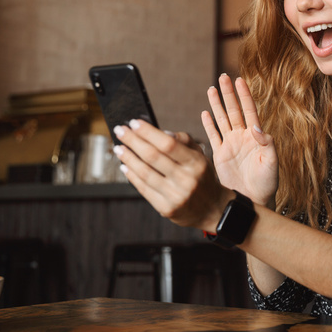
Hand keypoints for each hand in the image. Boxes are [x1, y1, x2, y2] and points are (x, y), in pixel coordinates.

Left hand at [112, 120, 230, 230]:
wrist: (212, 209)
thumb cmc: (202, 177)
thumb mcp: (200, 155)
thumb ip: (183, 140)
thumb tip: (161, 132)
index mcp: (196, 163)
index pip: (168, 144)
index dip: (148, 132)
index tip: (134, 122)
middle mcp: (187, 180)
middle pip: (153, 157)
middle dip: (132, 141)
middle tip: (120, 130)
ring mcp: (176, 196)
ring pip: (145, 173)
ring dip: (128, 158)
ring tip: (119, 148)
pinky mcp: (166, 209)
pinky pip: (144, 189)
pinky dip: (132, 176)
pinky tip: (125, 166)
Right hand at [202, 74, 278, 207]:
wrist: (252, 200)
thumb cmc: (266, 184)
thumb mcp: (272, 163)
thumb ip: (268, 144)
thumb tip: (257, 127)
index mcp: (255, 137)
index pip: (249, 111)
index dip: (244, 95)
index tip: (239, 80)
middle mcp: (242, 138)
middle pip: (233, 110)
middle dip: (228, 94)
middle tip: (222, 77)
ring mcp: (230, 145)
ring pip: (222, 120)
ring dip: (216, 104)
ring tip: (211, 89)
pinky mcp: (219, 155)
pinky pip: (213, 136)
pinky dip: (209, 124)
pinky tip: (205, 113)